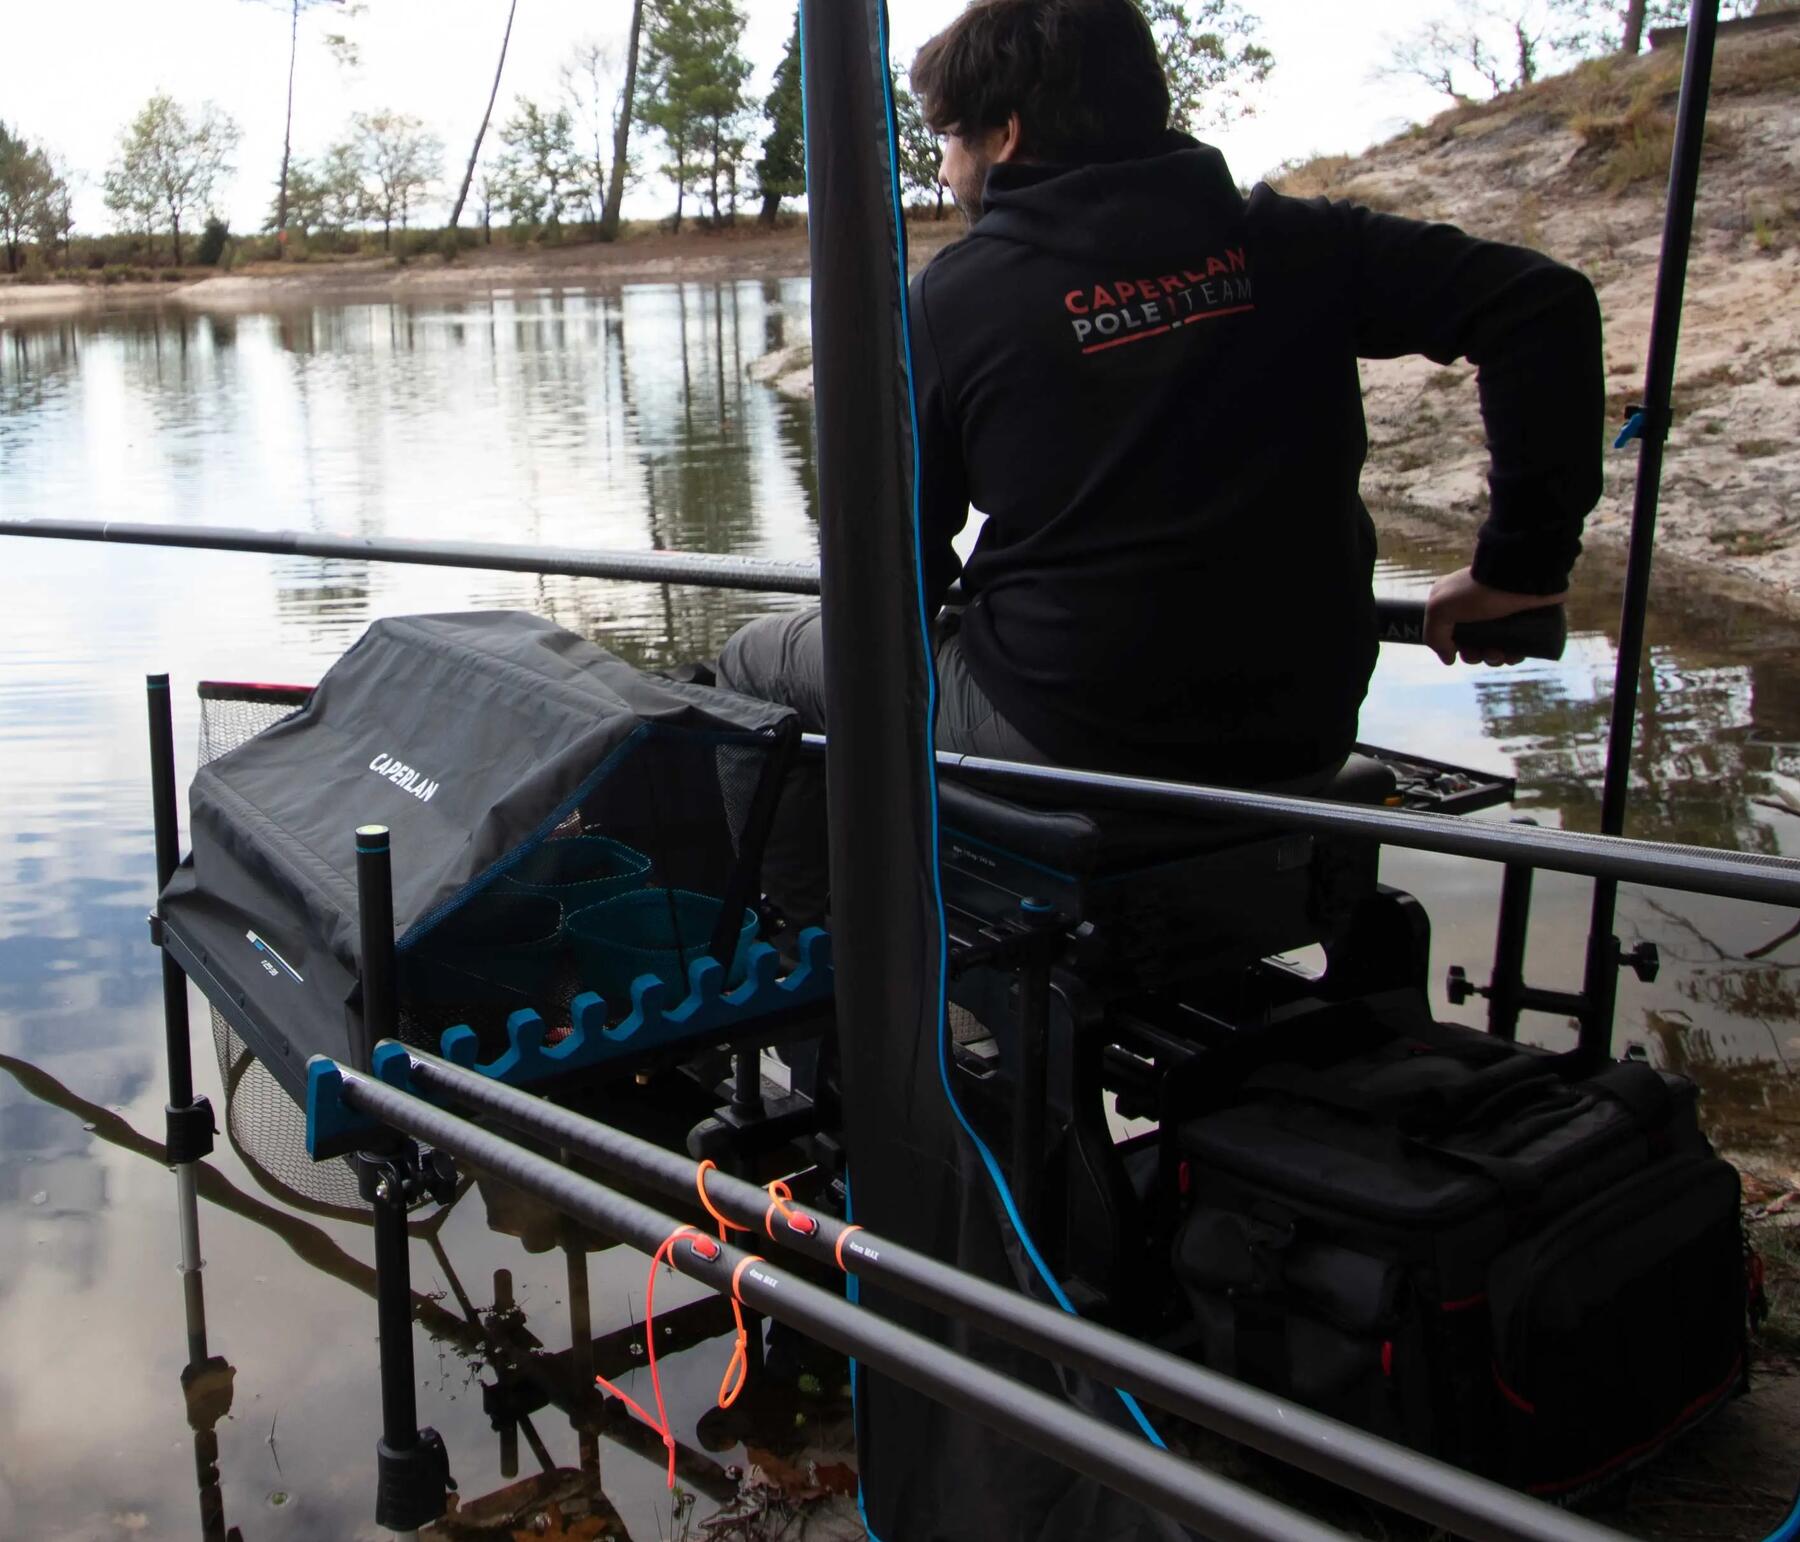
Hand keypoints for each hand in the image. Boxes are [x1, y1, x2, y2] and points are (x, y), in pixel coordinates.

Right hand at [1424, 566, 1566, 665]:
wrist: (1522, 578)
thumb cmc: (1477, 590)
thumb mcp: (1441, 608)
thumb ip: (1433, 635)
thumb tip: (1448, 659)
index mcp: (1453, 602)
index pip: (1447, 632)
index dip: (1452, 646)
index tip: (1458, 650)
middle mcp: (1474, 608)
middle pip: (1469, 643)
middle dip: (1474, 655)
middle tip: (1482, 653)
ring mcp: (1499, 615)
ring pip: (1492, 647)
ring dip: (1494, 658)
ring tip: (1500, 654)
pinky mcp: (1520, 622)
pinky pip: (1514, 646)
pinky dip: (1513, 655)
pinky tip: (1514, 655)